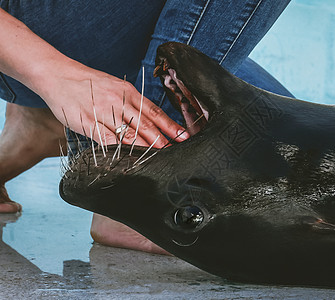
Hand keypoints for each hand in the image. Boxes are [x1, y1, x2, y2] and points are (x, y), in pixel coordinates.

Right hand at [0, 9, 186, 147]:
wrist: (58, 75)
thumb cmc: (89, 84)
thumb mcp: (115, 87)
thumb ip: (132, 104)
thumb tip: (151, 122)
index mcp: (128, 92)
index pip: (154, 111)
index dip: (170, 125)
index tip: (183, 136)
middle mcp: (119, 101)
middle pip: (145, 123)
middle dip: (163, 138)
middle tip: (177, 149)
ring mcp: (103, 112)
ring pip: (128, 133)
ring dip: (146, 146)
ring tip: (159, 156)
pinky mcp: (87, 122)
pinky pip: (106, 139)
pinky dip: (119, 149)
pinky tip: (129, 157)